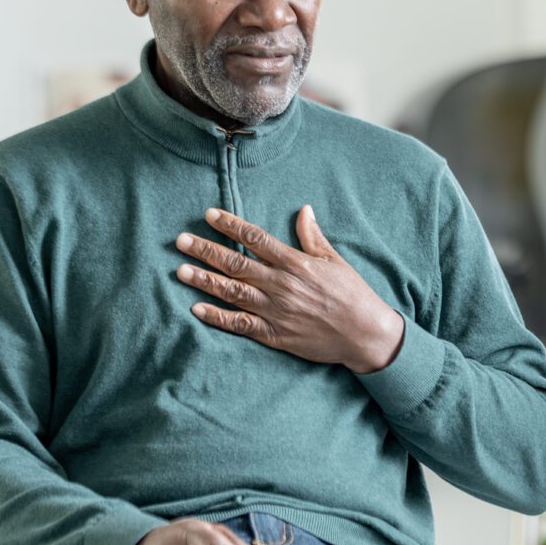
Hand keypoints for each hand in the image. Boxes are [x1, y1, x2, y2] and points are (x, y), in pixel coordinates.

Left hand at [175, 206, 405, 373]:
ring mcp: (276, 311)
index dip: (230, 226)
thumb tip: (303, 210)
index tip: (209, 215)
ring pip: (233, 292)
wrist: (364, 334)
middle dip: (206, 251)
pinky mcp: (275, 334)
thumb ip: (313, 237)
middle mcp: (281, 285)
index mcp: (295, 263)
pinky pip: (241, 324)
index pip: (256, 238)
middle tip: (181, 241)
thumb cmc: (352, 294)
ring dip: (205, 281)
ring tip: (181, 271)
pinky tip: (197, 309)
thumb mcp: (334, 260)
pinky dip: (218, 317)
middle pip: (236, 264)